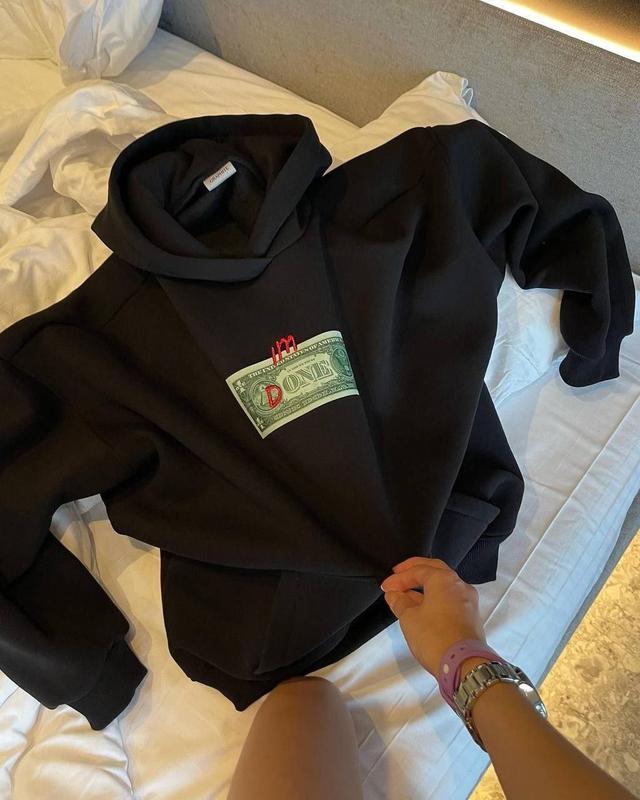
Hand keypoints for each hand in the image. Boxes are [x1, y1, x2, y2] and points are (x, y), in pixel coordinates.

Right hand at [380, 557, 485, 677]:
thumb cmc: (434, 636)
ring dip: (424, 587)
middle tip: (398, 575)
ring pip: (443, 586)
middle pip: (434, 570)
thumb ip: (400, 602)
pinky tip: (421, 608)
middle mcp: (459, 585)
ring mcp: (468, 601)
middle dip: (414, 572)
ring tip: (405, 595)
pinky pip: (449, 599)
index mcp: (444, 580)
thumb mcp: (409, 618)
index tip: (385, 587)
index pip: (418, 571)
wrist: (463, 665)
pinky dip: (434, 598)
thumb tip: (394, 594)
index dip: (399, 578)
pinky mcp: (470, 617)